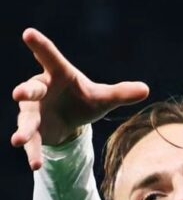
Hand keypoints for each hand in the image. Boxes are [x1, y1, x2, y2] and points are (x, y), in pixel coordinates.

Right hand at [10, 28, 148, 170]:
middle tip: (19, 93)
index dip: (40, 45)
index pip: (50, 57)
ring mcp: (34, 109)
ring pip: (27, 118)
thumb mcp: (102, 97)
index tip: (28, 33)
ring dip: (23, 130)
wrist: (70, 117)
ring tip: (17, 140)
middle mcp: (41, 89)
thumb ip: (121, 93)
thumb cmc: (83, 98)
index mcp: (58, 74)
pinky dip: (33, 153)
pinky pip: (32, 141)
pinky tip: (35, 165)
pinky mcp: (34, 129)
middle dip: (26, 91)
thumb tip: (147, 89)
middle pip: (32, 89)